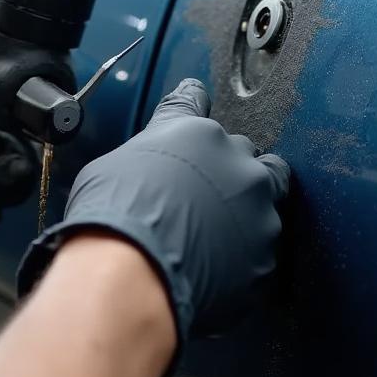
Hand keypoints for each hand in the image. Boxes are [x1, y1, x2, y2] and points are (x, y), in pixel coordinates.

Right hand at [18, 78, 288, 343]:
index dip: (193, 104)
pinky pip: (258, 255)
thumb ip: (144, 158)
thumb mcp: (111, 167)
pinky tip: (212, 270)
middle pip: (248, 156)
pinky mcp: (265, 257)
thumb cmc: (112, 219)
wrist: (129, 274)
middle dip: (228, 173)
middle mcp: (236, 163)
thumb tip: (146, 170)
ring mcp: (258, 211)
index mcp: (194, 134)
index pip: (195, 102)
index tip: (195, 101)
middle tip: (202, 198)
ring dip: (243, 218)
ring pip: (265, 206)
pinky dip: (240, 261)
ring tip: (210, 241)